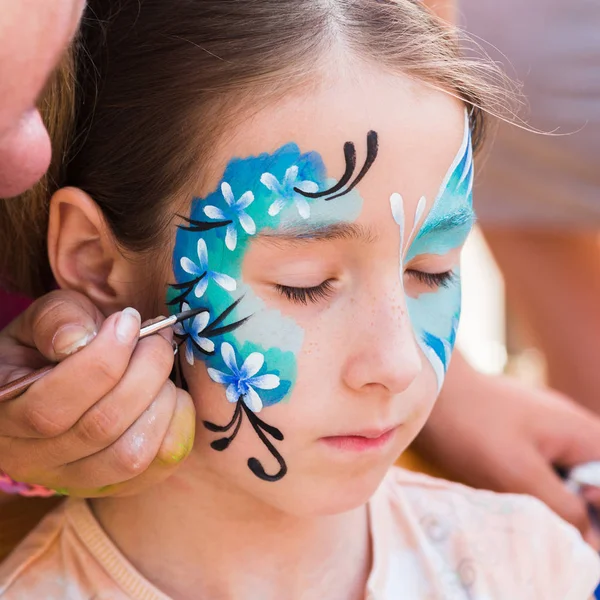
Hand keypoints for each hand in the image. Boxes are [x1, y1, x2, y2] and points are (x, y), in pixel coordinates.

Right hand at [0, 290, 195, 496]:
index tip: (129, 321)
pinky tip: (170, 393)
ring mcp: (76, 479)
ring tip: (161, 365)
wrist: (70, 374)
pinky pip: (160, 464)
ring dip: (161, 400)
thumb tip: (79, 339)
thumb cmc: (53, 343)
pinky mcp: (117, 484)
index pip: (50, 409)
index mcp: (3, 415)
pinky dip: (177, 422)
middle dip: (144, 372)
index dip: (101, 361)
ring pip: (130, 455)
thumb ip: (57, 320)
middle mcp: (32, 459)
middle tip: (157, 338)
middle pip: (99, 428)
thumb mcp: (45, 320)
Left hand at [414, 352, 599, 548]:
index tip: (571, 525)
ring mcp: (543, 427)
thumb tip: (589, 542)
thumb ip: (564, 509)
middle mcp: (570, 428)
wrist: (427, 388)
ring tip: (516, 502)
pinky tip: (501, 489)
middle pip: (591, 484)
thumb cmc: (472, 428)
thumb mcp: (521, 475)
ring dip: (548, 499)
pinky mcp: (517, 432)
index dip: (597, 515)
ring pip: (563, 478)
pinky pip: (538, 467)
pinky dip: (528, 485)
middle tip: (542, 519)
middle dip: (573, 509)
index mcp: (584, 435)